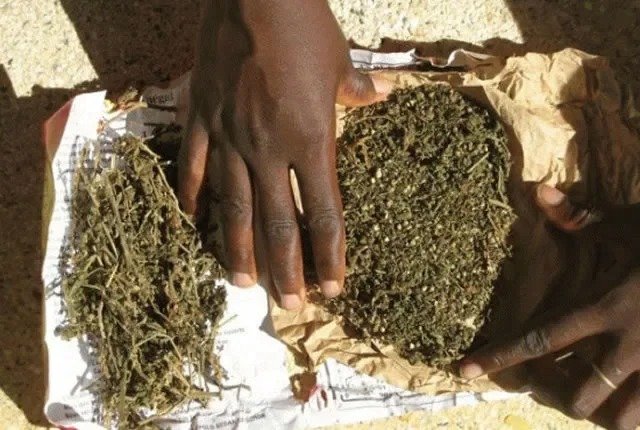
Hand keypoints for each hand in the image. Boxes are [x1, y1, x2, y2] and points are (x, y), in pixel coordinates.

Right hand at [178, 1, 388, 308]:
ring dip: (237, 248)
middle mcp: (268, 148)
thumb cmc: (303, 25)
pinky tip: (192, 224)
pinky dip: (192, 198)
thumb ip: (356, 91)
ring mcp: (230, 136)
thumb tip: (381, 97)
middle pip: (277, 222)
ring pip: (232, 206)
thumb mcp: (339, 60)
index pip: (323, 212)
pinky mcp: (201, 118)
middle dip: (285, 268)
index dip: (330, 255)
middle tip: (288, 305)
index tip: (333, 288)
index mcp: (310, 139)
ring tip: (240, 284)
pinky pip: (194, 166)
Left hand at [460, 185, 639, 429]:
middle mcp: (627, 343)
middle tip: (558, 388)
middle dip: (563, 398)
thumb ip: (579, 217)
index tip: (466, 370)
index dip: (499, 356)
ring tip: (596, 404)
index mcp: (603, 307)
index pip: (538, 338)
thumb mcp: (627, 224)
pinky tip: (632, 407)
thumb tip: (538, 191)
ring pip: (621, 416)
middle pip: (579, 392)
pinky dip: (638, 416)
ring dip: (604, 415)